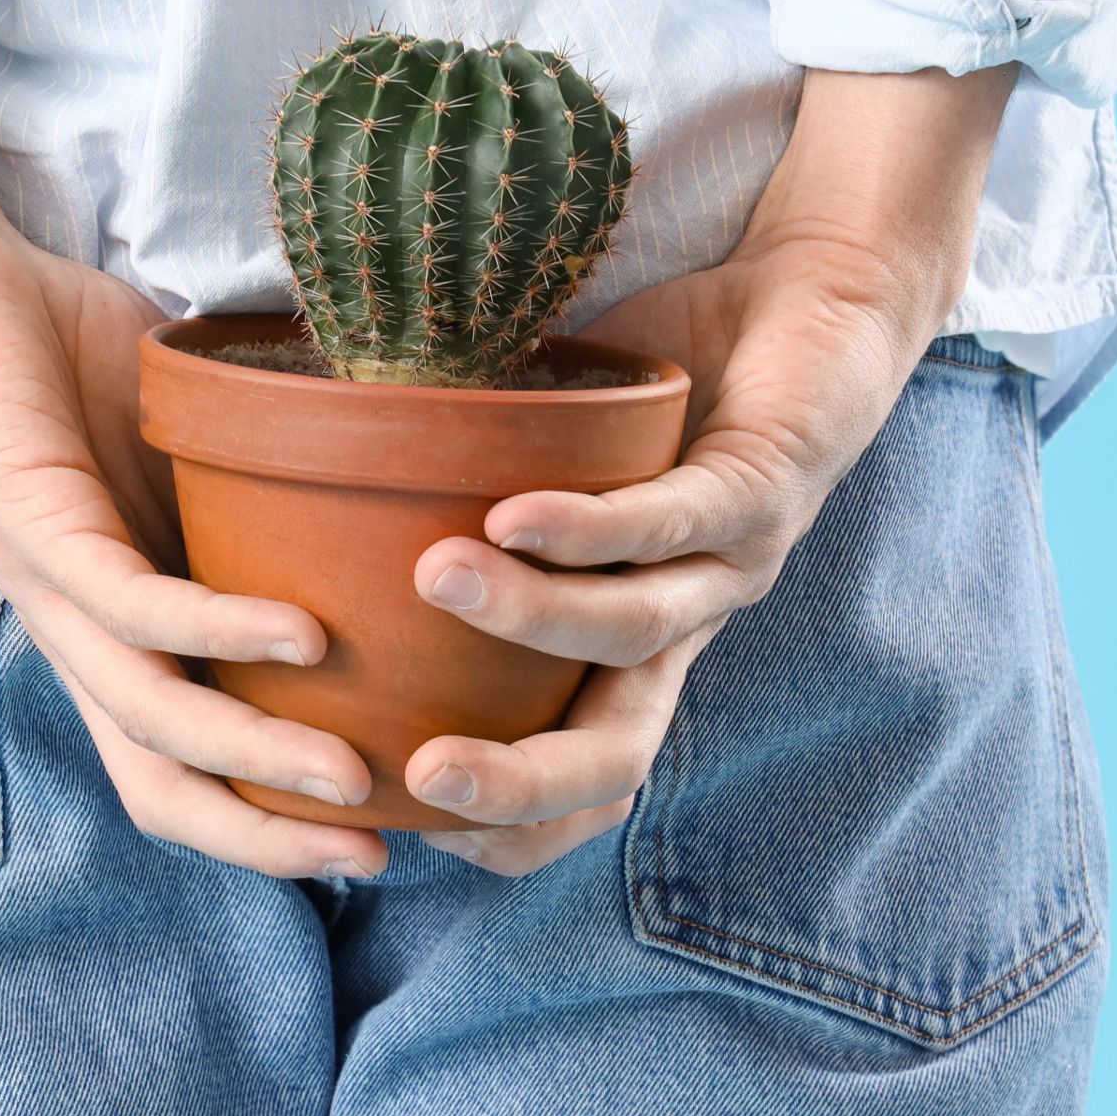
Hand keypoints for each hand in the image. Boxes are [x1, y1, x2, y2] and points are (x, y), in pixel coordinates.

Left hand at [0, 0, 390, 880]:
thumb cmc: (75, 354)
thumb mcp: (204, 447)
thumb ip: (275, 492)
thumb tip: (403, 506)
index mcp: (117, 627)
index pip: (180, 770)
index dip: (268, 828)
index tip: (380, 841)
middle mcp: (77, 630)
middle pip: (159, 782)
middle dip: (265, 837)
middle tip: (375, 854)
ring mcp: (49, 582)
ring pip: (148, 713)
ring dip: (254, 755)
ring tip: (351, 775)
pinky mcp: (31, 518)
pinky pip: (128, 600)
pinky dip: (218, 626)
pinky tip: (301, 633)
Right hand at [407, 64, 1015, 873]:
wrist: (816, 292)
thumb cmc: (667, 380)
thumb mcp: (545, 463)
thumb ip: (457, 501)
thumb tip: (300, 509)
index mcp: (637, 644)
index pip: (581, 779)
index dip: (507, 823)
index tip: (402, 815)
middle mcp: (689, 625)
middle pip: (616, 753)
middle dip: (522, 782)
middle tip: (423, 777)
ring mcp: (733, 561)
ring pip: (630, 627)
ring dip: (527, 614)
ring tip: (432, 578)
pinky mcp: (765, 486)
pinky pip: (671, 522)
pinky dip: (590, 527)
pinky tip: (515, 515)